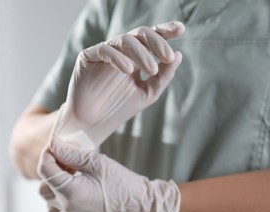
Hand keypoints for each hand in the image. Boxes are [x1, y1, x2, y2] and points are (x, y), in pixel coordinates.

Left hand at [38, 138, 180, 211]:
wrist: (137, 202)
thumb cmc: (121, 182)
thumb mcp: (96, 162)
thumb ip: (72, 154)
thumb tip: (55, 145)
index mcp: (70, 193)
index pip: (45, 170)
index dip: (47, 153)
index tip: (57, 144)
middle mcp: (66, 206)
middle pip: (43, 184)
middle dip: (51, 168)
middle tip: (66, 159)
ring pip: (48, 197)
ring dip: (53, 182)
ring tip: (70, 172)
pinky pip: (56, 206)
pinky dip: (58, 194)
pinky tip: (72, 184)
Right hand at [51, 21, 184, 149]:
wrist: (94, 123)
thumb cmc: (120, 108)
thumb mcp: (148, 92)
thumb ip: (164, 75)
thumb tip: (179, 54)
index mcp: (136, 56)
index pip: (152, 38)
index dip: (165, 31)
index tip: (181, 29)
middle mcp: (121, 51)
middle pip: (141, 34)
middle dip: (157, 42)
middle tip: (168, 57)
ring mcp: (105, 52)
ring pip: (125, 40)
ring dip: (141, 53)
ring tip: (151, 70)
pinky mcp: (88, 56)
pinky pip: (104, 50)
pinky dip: (118, 58)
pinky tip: (128, 70)